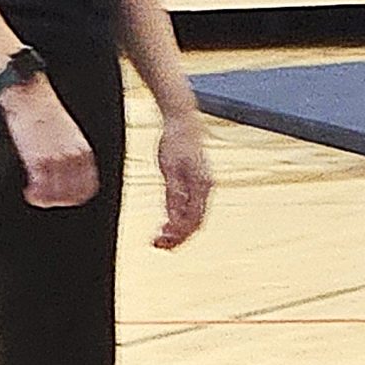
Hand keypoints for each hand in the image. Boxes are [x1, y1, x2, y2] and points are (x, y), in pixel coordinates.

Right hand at [0, 82, 98, 209]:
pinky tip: (30, 193)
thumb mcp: (68, 130)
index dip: (80, 195)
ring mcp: (54, 159)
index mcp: (82, 149)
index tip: (70, 197)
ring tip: (39, 197)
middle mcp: (71, 156)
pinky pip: (40, 188)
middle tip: (53, 200)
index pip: (90, 184)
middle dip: (64, 201)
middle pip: (75, 193)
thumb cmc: (45, 109)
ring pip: (58, 194)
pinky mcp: (37, 159)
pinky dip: (35, 196)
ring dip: (48, 200)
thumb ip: (71, 149)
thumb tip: (68, 166)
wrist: (30, 94)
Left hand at [154, 115, 213, 249]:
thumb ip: (174, 193)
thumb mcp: (170, 167)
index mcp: (202, 185)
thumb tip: (174, 217)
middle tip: (157, 245)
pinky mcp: (197, 182)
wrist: (183, 119)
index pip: (193, 221)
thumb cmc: (176, 139)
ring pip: (194, 217)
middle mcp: (206, 187)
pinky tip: (168, 222)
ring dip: (179, 230)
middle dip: (178, 237)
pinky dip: (180, 218)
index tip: (160, 243)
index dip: (178, 236)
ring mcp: (204, 185)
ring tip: (160, 238)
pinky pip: (192, 207)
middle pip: (195, 222)